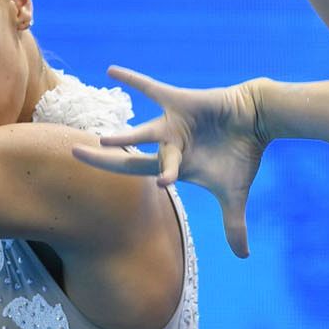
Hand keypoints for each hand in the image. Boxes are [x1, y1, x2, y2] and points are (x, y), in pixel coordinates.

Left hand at [72, 67, 266, 257]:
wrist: (255, 121)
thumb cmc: (242, 155)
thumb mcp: (233, 195)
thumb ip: (233, 225)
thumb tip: (243, 257)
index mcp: (174, 164)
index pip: (140, 174)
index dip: (128, 179)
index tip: (131, 189)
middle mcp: (167, 144)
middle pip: (129, 156)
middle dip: (102, 159)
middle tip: (73, 154)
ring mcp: (171, 124)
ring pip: (143, 133)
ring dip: (125, 138)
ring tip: (102, 140)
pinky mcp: (180, 102)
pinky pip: (152, 88)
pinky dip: (133, 79)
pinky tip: (110, 70)